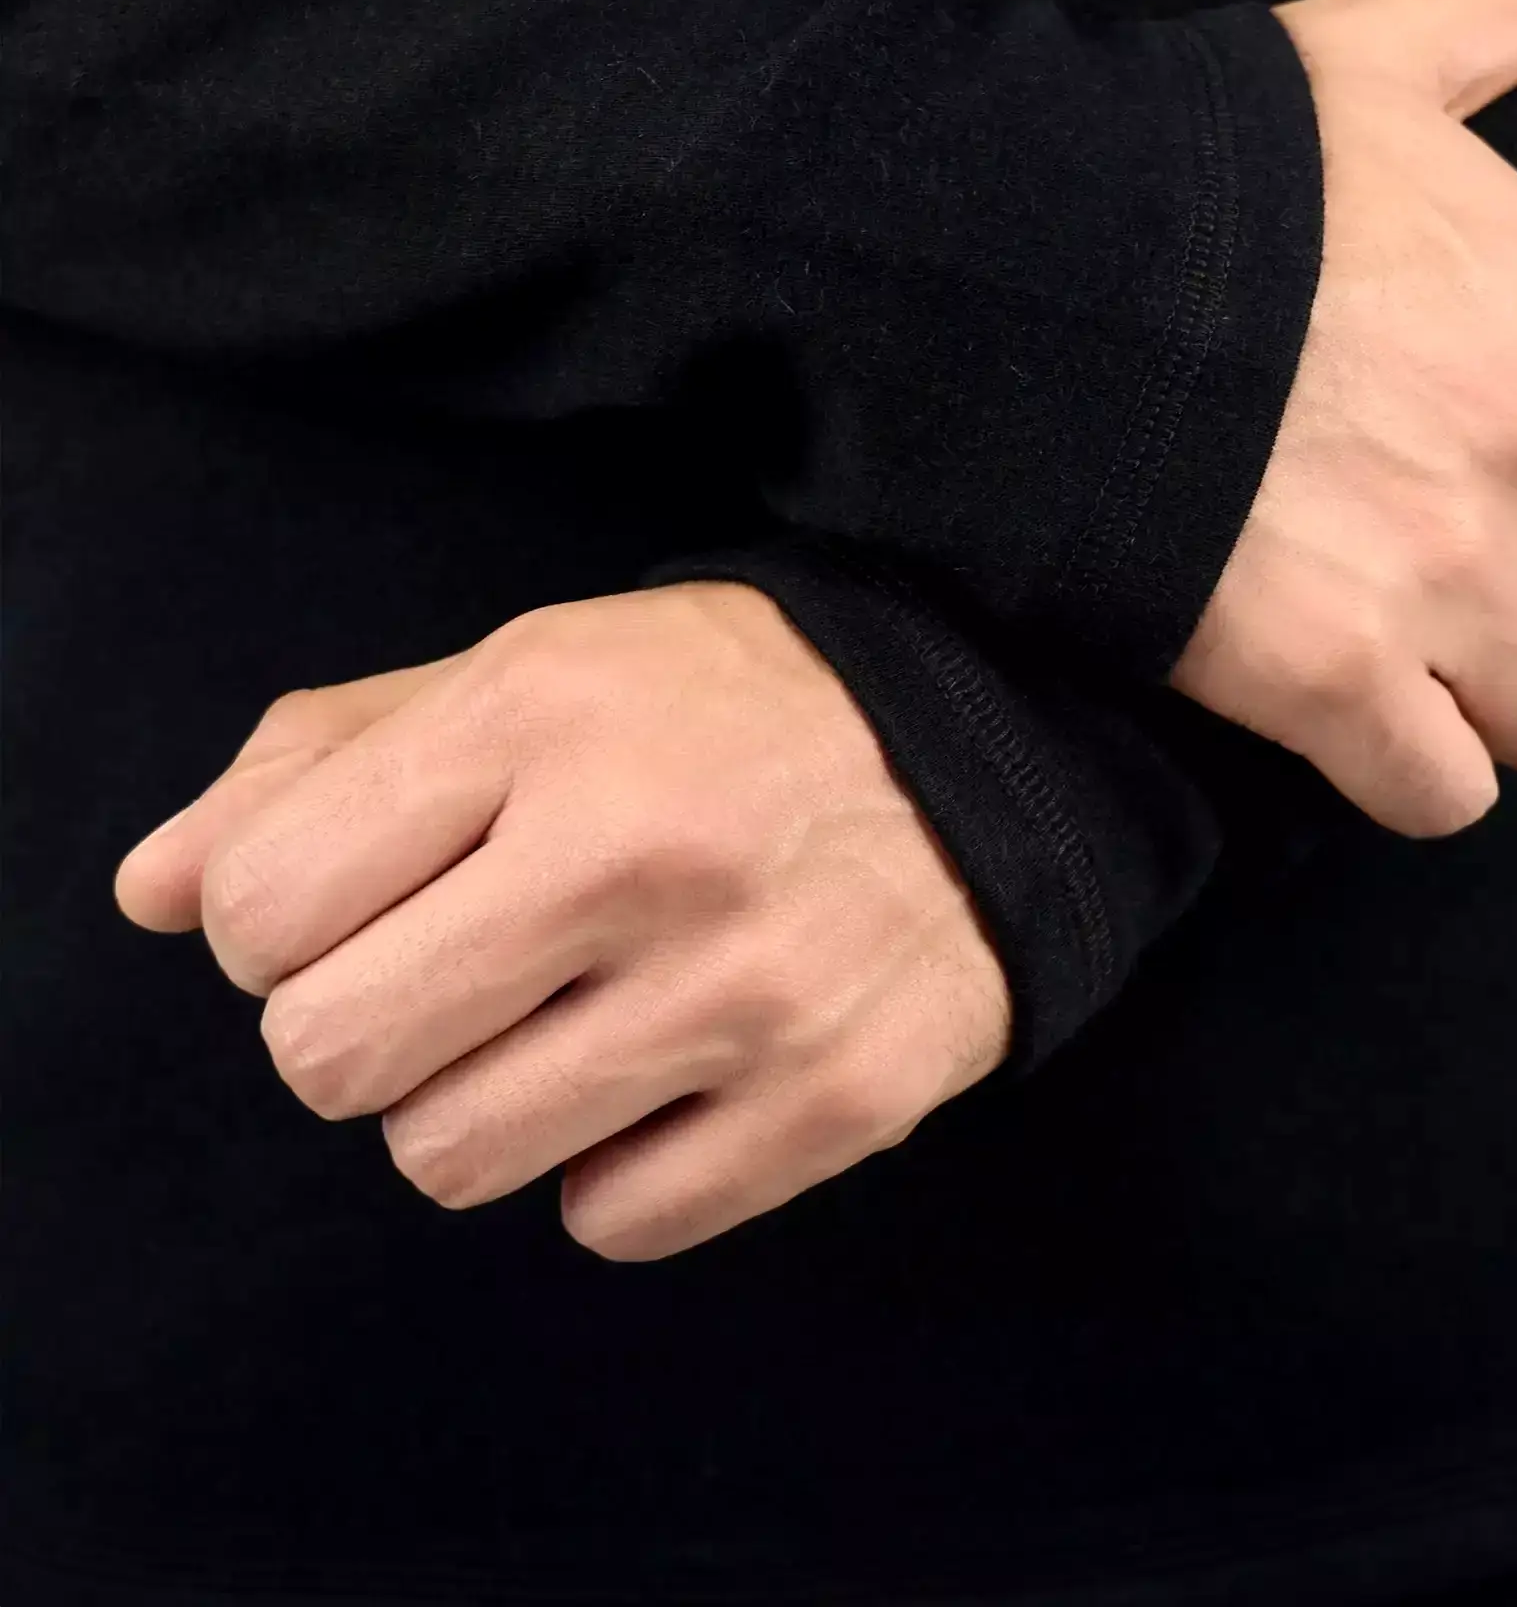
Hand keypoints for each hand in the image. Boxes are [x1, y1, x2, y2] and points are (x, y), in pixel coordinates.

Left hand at [112, 582, 1013, 1260]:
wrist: (990, 744)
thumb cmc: (720, 706)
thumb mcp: (525, 671)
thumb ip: (324, 761)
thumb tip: (150, 894)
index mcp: (540, 714)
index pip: (257, 912)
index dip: (275, 931)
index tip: (362, 907)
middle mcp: (638, 849)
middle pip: (330, 1057)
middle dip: (357, 1033)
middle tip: (452, 979)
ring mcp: (743, 989)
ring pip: (452, 1160)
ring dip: (480, 1104)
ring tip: (567, 1022)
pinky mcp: (832, 1099)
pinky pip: (611, 1220)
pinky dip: (612, 1166)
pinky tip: (669, 1071)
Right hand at [1169, 0, 1516, 838]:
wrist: (1005, 271)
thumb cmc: (1196, 168)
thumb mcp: (1380, 60)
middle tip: (1497, 593)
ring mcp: (1434, 572)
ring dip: (1502, 706)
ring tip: (1419, 652)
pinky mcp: (1320, 674)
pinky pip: (1445, 793)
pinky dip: (1412, 772)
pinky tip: (1353, 714)